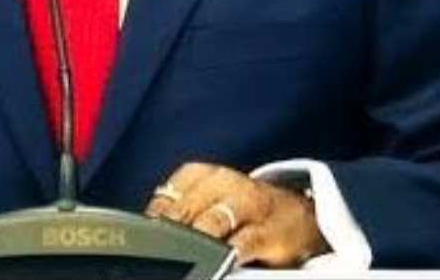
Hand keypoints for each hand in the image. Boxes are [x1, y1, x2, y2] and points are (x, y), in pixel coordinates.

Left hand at [144, 161, 328, 266]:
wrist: (298, 216)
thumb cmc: (241, 211)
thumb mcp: (209, 201)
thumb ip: (180, 214)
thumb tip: (142, 235)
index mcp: (202, 174)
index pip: (167, 196)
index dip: (151, 222)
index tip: (140, 243)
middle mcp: (224, 182)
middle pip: (186, 211)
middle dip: (169, 235)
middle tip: (156, 253)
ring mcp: (248, 204)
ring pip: (211, 225)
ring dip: (194, 244)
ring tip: (180, 260)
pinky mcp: (269, 231)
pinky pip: (241, 245)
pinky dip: (225, 257)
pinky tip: (216, 266)